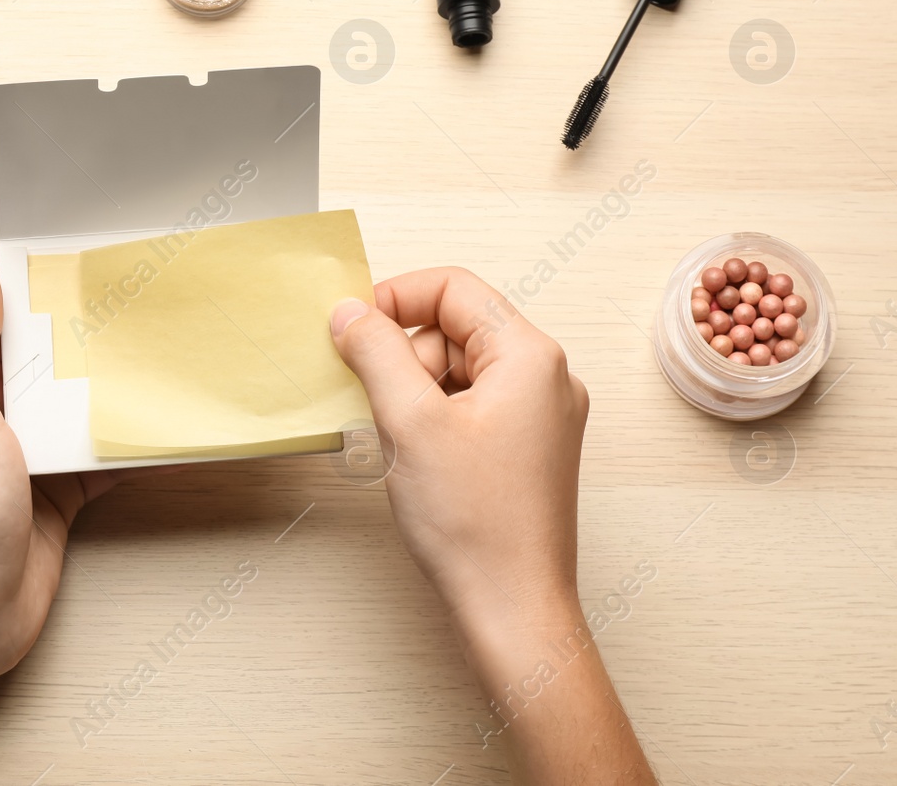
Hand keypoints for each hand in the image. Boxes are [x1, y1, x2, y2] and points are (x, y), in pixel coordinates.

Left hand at [0, 255, 135, 679]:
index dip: (30, 301)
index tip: (73, 272)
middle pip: (40, 370)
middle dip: (79, 346)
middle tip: (130, 313)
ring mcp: (21, 464)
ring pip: (72, 415)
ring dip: (105, 396)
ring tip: (152, 364)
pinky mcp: (54, 501)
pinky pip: (97, 464)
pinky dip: (126, 450)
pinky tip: (156, 434)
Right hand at [329, 267, 587, 630]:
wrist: (512, 609)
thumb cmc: (477, 525)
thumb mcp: (409, 422)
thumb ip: (375, 352)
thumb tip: (349, 312)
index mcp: (530, 357)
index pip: (454, 288)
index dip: (395, 298)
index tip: (352, 327)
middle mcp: (546, 379)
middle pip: (455, 328)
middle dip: (403, 354)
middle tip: (372, 398)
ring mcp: (540, 417)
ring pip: (458, 370)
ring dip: (414, 391)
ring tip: (397, 440)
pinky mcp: (527, 450)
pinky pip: (469, 406)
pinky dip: (432, 418)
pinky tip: (413, 457)